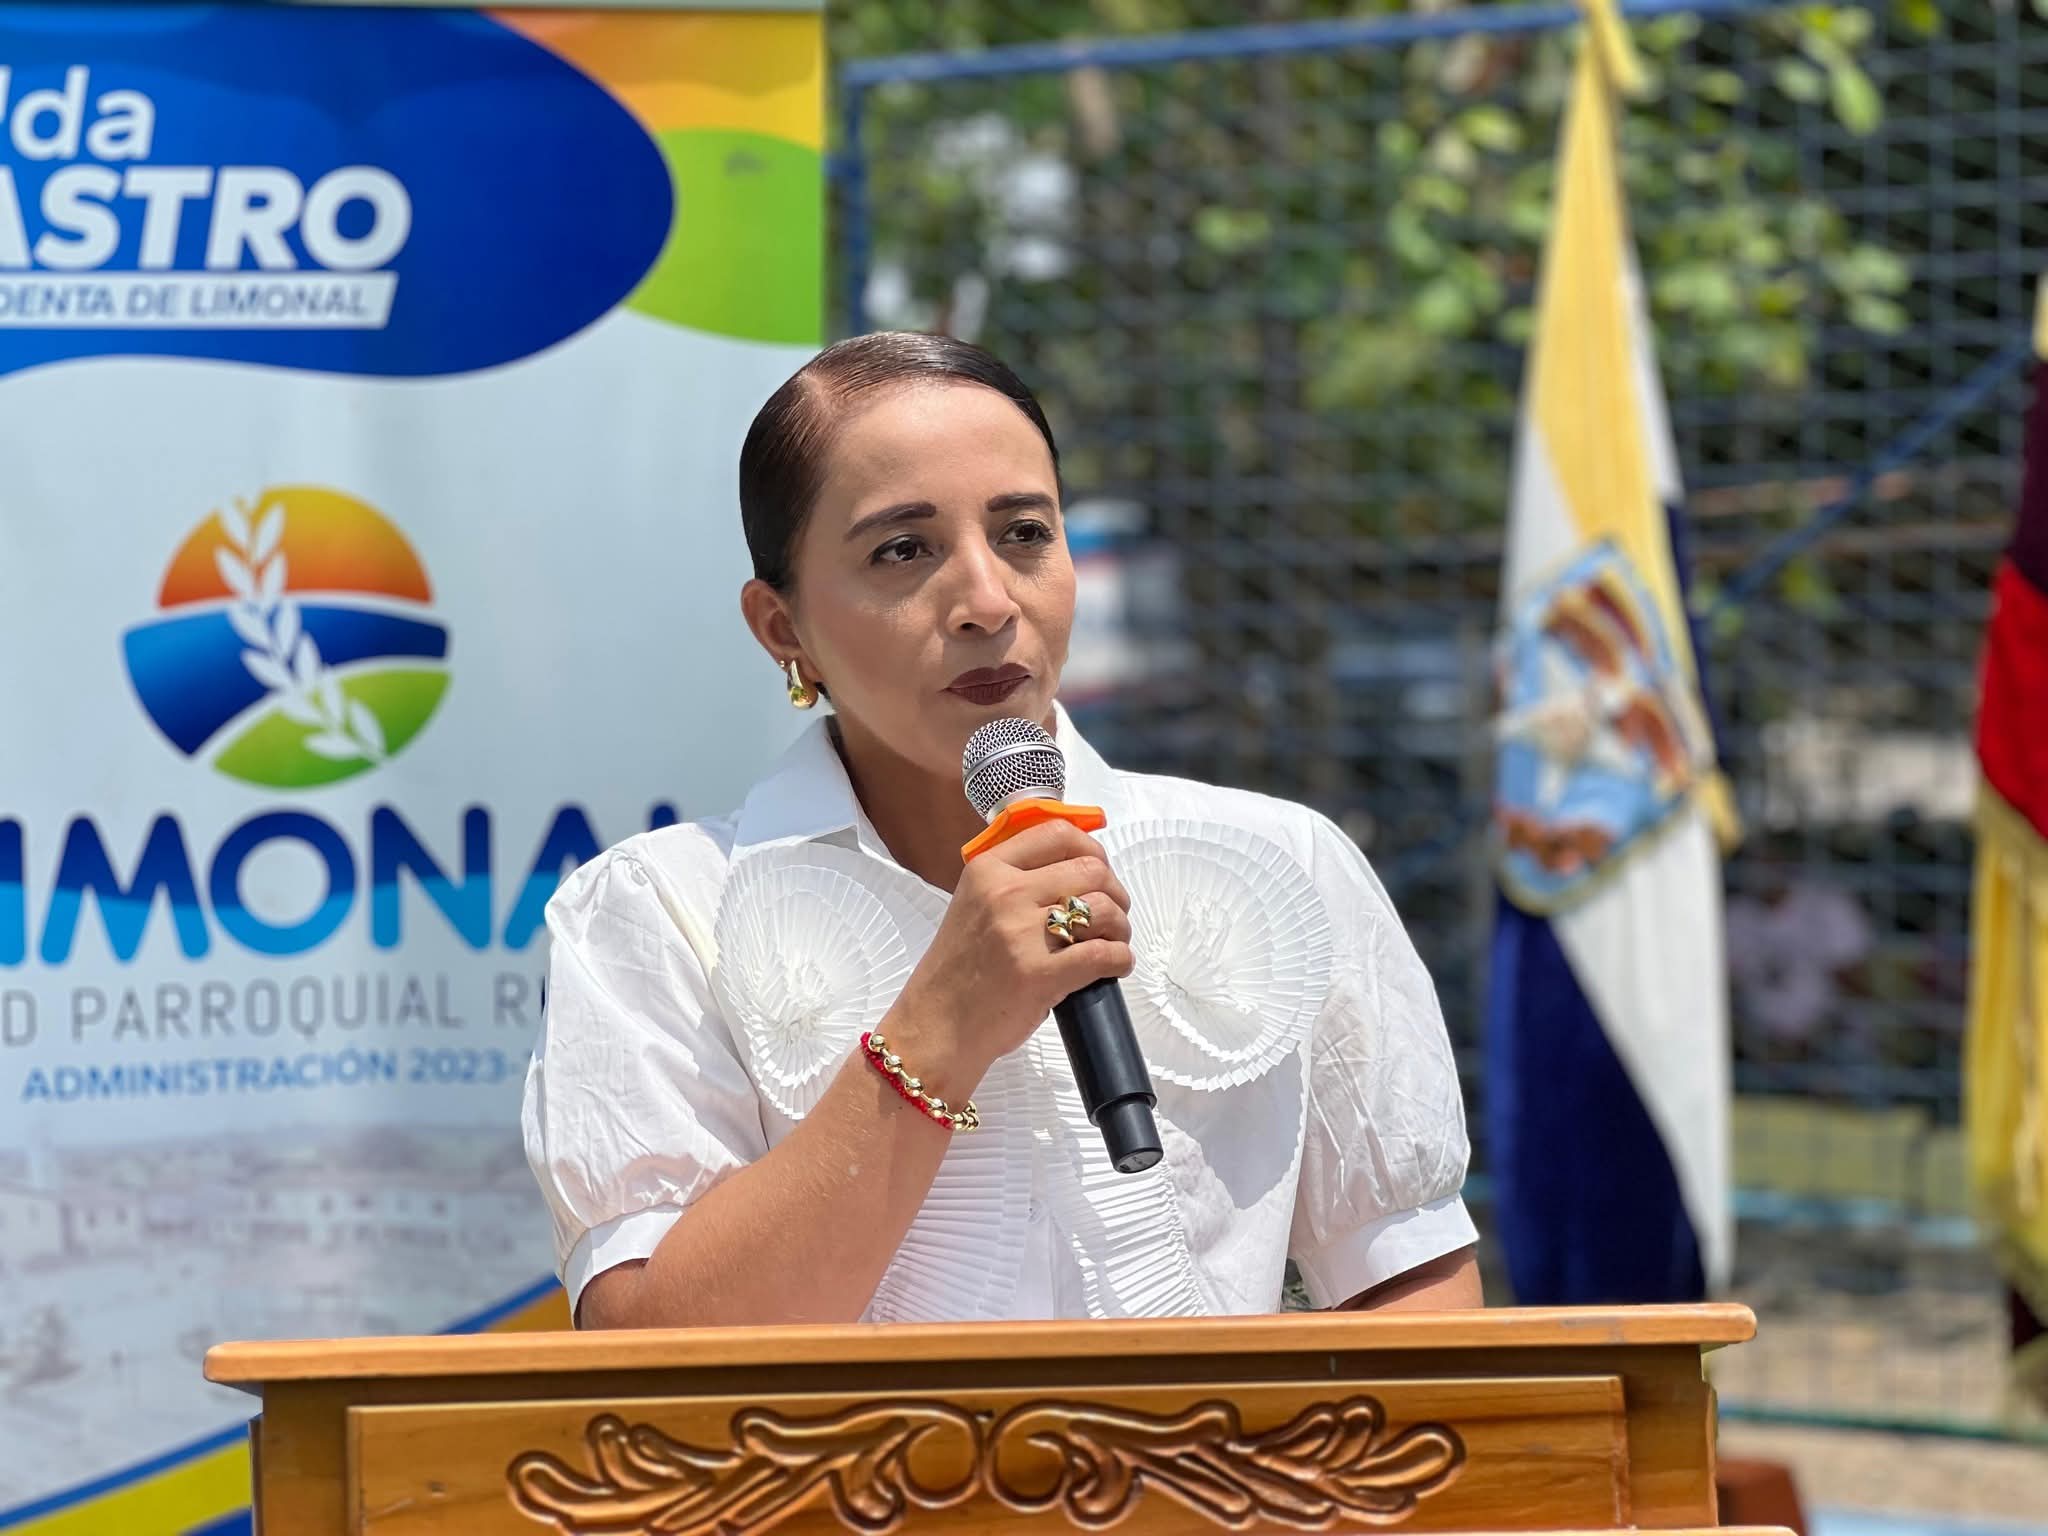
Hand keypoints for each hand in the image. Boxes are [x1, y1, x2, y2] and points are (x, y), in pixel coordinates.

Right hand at [883, 818, 1133, 1093]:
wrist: (936, 1025)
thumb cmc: (960, 969)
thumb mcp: (975, 905)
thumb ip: (1015, 880)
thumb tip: (1076, 865)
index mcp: (987, 869)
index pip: (1057, 834)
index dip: (1092, 849)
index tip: (1099, 869)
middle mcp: (1005, 893)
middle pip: (1091, 869)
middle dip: (1114, 892)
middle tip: (1113, 914)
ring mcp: (1021, 933)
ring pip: (1103, 909)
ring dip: (1120, 926)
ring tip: (1113, 941)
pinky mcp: (1040, 974)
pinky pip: (1104, 954)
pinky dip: (1120, 959)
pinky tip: (1115, 966)